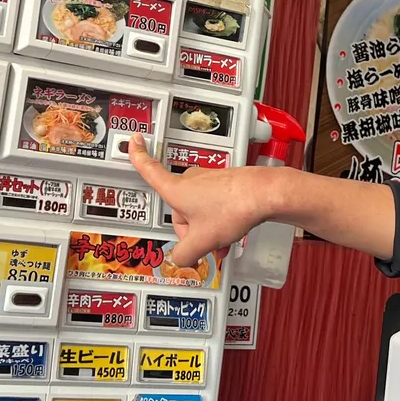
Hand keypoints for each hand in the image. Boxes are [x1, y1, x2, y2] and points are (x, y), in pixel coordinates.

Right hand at [128, 135, 272, 266]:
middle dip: (189, 230)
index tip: (134, 141)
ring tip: (222, 241)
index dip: (138, 155)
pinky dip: (219, 222)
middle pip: (179, 209)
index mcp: (177, 189)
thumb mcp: (202, 240)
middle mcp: (191, 180)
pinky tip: (230, 234)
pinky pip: (214, 207)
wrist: (265, 194)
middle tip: (204, 242)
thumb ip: (183, 254)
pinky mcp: (226, 185)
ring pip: (199, 211)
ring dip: (207, 229)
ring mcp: (209, 181)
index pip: (150, 169)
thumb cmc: (234, 206)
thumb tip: (180, 259)